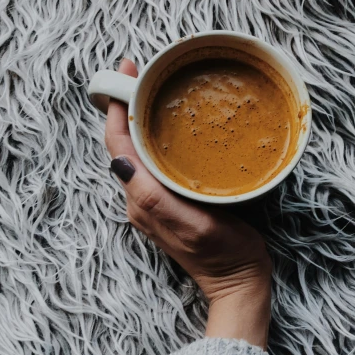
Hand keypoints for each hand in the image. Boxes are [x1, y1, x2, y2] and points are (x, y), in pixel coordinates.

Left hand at [104, 58, 271, 348]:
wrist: (238, 282)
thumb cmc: (224, 254)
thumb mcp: (195, 224)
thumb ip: (155, 198)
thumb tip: (120, 163)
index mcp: (143, 201)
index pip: (117, 147)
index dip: (115, 109)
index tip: (126, 73)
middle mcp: (141, 201)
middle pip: (123, 146)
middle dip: (126, 108)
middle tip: (142, 76)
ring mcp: (154, 204)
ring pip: (137, 154)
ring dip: (140, 122)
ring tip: (155, 94)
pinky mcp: (170, 205)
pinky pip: (153, 166)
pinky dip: (155, 141)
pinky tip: (172, 130)